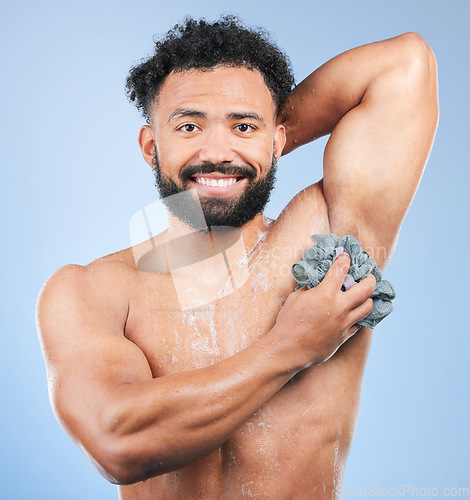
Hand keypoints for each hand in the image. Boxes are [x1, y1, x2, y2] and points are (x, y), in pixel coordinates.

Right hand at [272, 253, 375, 368]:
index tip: (345, 256)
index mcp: (325, 294)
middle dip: (369, 278)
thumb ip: (308, 285)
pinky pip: (358, 323)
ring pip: (367, 307)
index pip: (341, 270)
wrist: (289, 349)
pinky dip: (358, 315)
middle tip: (369, 275)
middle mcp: (339, 307)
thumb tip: (315, 276)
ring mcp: (344, 323)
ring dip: (368, 298)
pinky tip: (354, 312)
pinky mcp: (344, 336)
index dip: (344, 259)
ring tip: (365, 294)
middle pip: (366, 288)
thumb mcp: (295, 298)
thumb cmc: (288, 322)